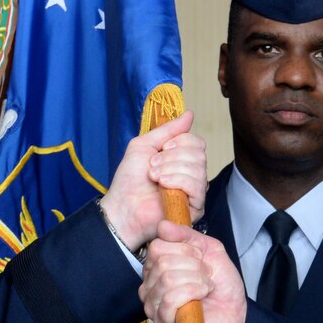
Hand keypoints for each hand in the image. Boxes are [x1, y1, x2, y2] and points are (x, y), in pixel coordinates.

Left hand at [101, 112, 206, 251]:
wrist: (123, 206)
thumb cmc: (129, 181)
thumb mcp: (144, 145)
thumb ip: (167, 130)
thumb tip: (189, 115)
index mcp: (181, 159)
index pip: (197, 142)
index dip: (180, 142)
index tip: (160, 149)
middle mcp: (191, 174)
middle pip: (199, 153)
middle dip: (172, 156)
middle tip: (152, 166)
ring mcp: (194, 191)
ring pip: (198, 168)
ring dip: (171, 168)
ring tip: (154, 177)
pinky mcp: (195, 207)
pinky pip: (197, 185)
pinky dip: (177, 181)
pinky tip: (162, 186)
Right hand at [142, 221, 245, 322]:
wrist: (236, 313)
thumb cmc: (222, 285)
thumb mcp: (209, 250)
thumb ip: (187, 236)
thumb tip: (162, 225)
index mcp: (156, 267)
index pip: (157, 246)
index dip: (185, 250)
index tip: (201, 259)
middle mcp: (149, 285)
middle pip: (162, 262)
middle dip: (194, 266)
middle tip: (206, 276)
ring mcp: (153, 305)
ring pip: (167, 279)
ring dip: (196, 280)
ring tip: (206, 287)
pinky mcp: (161, 322)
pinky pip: (170, 298)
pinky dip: (193, 293)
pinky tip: (202, 296)